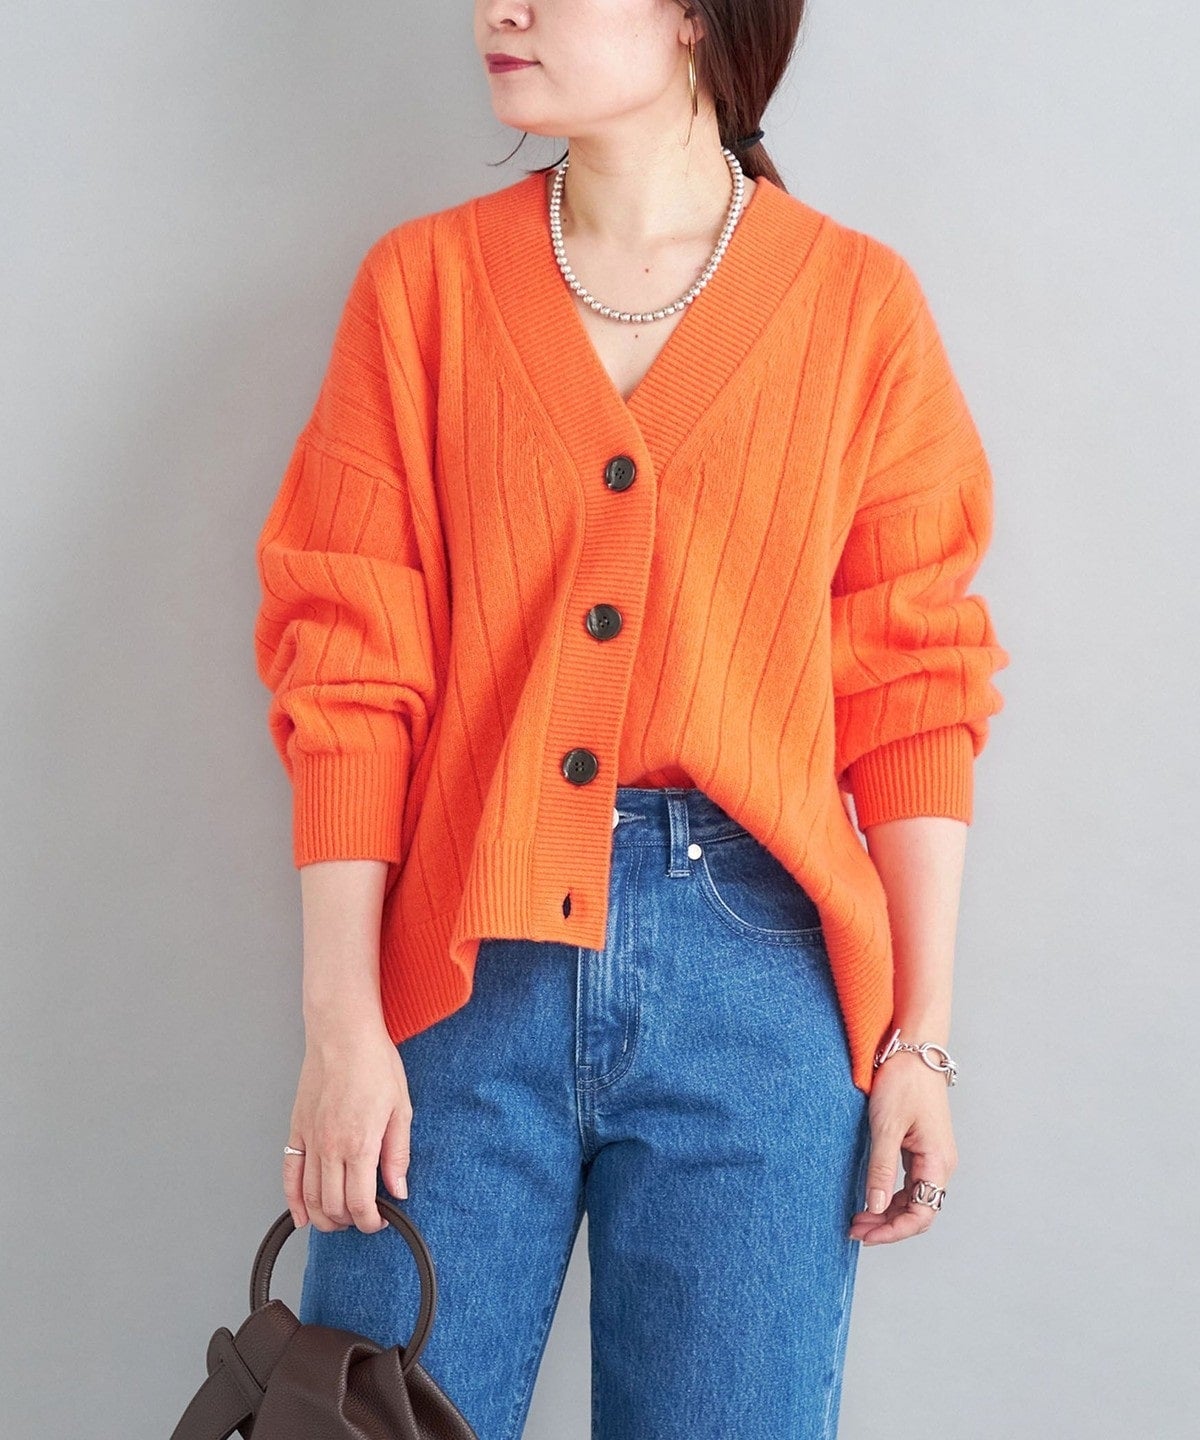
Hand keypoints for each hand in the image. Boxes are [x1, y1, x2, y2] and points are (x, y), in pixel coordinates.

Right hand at [283, 1024, 413, 1233]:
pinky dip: (293, 1200)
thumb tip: (399, 1188)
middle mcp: (330, 1147)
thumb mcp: (401, 1109)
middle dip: (349, 1222)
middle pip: (332, 1206)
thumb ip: (397, 1155)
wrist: (343, 1035)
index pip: (359, 1203)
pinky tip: (301, 1213)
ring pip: (309, 1197)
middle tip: (364, 1219)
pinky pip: (289, 1173)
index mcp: (359, 1144)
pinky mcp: (296, 1130)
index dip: (371, 1222)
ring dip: (323, 1217)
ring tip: (339, 1220)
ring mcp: (309, 1140)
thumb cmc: (374, 1064)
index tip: (380, 1221)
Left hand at [847, 1051, 957, 1244]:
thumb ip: (880, 1168)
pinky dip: (890, 1196)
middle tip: (855, 1230)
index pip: (922, 1214)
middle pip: (919, 1211)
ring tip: (858, 1219)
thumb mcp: (885, 1126)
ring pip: (913, 1199)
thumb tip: (875, 1207)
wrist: (914, 1051)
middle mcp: (940, 1164)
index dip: (894, 1231)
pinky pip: (909, 1184)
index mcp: (938, 1162)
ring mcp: (932, 1157)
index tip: (866, 1236)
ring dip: (888, 1213)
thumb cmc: (903, 1082)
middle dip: (888, 1226)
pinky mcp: (921, 1148)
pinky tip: (870, 1199)